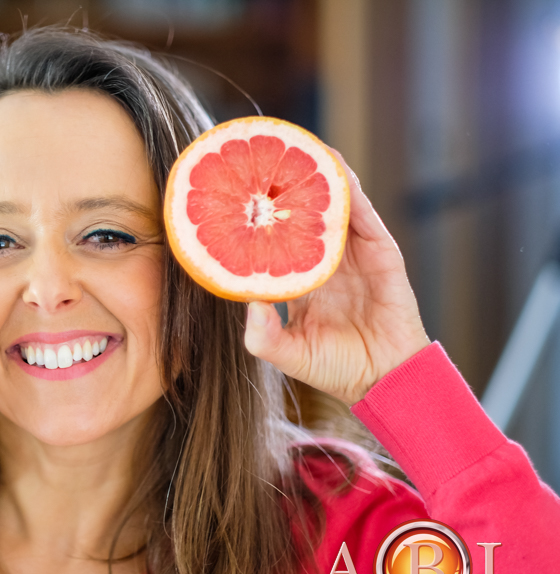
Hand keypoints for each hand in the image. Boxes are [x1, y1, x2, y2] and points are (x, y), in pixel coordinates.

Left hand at [243, 152, 429, 404]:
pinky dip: (350, 190)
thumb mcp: (287, 354)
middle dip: (285, 185)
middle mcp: (326, 261)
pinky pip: (365, 216)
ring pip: (334, 205)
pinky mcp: (382, 253)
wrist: (385, 381)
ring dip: (318, 175)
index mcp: (301, 279)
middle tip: (260, 154)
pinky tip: (333, 167)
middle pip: (303, 213)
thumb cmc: (335, 369)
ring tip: (297, 144)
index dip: (259, 218)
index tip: (234, 193)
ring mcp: (355, 255)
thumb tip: (247, 303)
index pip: (276, 240)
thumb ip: (262, 335)